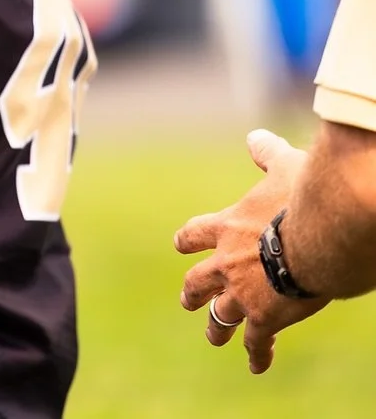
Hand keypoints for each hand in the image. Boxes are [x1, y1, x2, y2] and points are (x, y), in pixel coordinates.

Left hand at [173, 129, 327, 372]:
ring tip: (214, 336)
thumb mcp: (284, 167)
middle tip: (188, 300)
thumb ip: (267, 154)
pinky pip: (256, 341)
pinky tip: (256, 365)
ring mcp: (242, 292)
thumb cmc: (304, 196)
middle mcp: (224, 262)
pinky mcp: (265, 317)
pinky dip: (257, 354)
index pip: (193, 234)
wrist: (321, 234)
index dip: (187, 240)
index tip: (181, 245)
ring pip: (219, 316)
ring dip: (216, 327)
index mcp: (225, 227)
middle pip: (197, 281)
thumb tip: (256, 137)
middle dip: (193, 292)